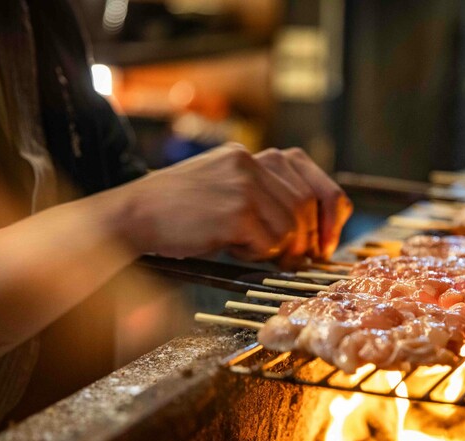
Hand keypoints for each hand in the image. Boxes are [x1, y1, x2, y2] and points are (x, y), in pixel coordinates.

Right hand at [113, 143, 351, 262]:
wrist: (133, 215)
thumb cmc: (178, 211)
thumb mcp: (223, 188)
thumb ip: (263, 197)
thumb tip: (309, 232)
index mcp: (250, 155)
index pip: (312, 178)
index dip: (330, 212)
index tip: (328, 239)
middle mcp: (250, 163)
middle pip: (307, 205)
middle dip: (309, 239)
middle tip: (298, 260)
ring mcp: (242, 186)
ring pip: (290, 227)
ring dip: (278, 249)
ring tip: (248, 251)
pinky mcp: (235, 212)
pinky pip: (269, 243)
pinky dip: (258, 255)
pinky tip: (233, 250)